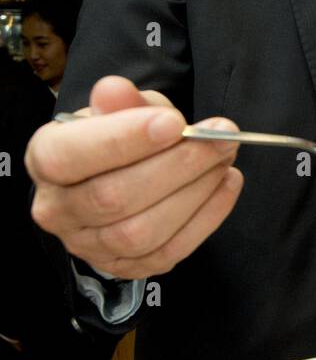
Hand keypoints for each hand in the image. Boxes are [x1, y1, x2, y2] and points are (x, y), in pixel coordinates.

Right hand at [26, 75, 243, 278]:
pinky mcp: (125, 268)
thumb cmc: (119, 135)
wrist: (124, 170)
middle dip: (175, 165)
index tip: (174, 123)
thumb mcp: (122, 107)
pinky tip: (226, 184)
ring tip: (224, 158)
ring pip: (141, 232)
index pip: (68, 156)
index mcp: (44, 158)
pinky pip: (167, 253)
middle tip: (220, 138)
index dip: (122, 140)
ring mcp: (89, 246)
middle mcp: (57, 209)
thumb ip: (122, 102)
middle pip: (112, 197)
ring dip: (195, 192)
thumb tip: (116, 91)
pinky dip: (206, 218)